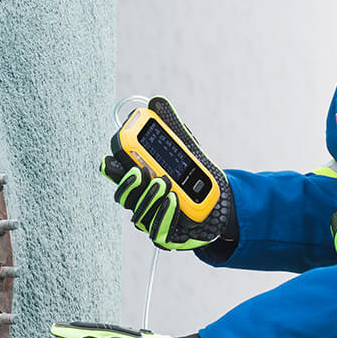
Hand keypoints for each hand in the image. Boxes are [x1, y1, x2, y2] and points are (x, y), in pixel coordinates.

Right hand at [101, 96, 233, 249]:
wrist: (224, 203)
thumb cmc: (198, 176)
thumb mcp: (187, 149)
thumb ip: (172, 128)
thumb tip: (156, 102)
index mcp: (140, 179)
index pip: (117, 173)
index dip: (112, 167)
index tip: (114, 159)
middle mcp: (140, 200)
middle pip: (123, 194)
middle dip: (130, 183)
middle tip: (142, 171)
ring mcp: (151, 219)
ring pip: (138, 212)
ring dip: (149, 197)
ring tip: (164, 183)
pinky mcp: (165, 235)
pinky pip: (158, 229)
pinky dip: (164, 214)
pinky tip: (174, 201)